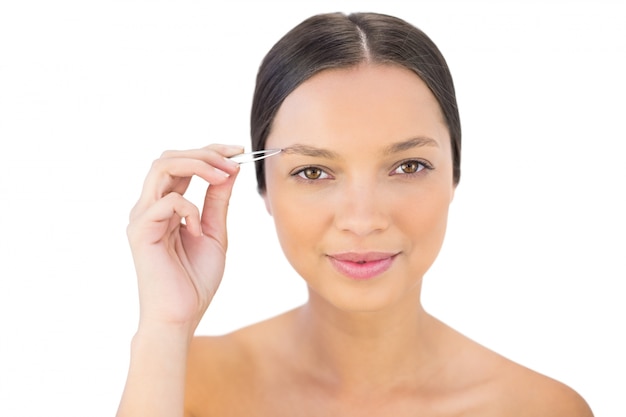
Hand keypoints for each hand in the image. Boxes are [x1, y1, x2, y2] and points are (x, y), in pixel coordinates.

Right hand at [126, 144, 242, 332]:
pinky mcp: (140, 231)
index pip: (182, 163)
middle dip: (205, 152)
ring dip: (197, 165)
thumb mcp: (215, 233)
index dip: (210, 152)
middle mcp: (150, 206)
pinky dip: (190, 209)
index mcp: (167, 206)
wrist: (181, 317)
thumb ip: (218, 202)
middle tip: (235, 159)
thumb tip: (230, 170)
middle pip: (169, 157)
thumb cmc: (195, 280)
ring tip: (222, 176)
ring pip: (161, 167)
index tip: (239, 151)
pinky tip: (198, 231)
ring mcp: (142, 217)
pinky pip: (165, 202)